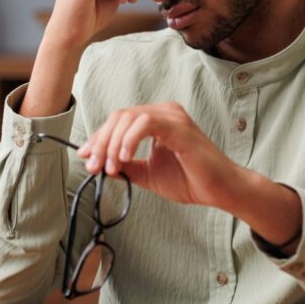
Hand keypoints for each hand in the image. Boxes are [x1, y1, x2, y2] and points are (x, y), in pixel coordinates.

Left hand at [77, 102, 247, 210]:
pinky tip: (124, 158)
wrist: (220, 191)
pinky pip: (145, 123)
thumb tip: (98, 163)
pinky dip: (129, 140)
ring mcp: (172, 116)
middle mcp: (164, 112)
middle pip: (119, 116)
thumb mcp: (147, 174)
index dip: (98, 138)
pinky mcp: (179, 126)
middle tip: (93, 166)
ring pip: (128, 117)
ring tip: (109, 167)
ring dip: (112, 144)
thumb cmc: (190, 180)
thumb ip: (125, 167)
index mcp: (156, 120)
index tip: (84, 157)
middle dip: (100, 142)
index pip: (118, 121)